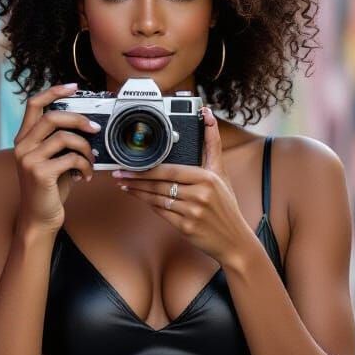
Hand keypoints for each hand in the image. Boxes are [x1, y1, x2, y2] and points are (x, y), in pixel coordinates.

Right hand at [12, 82, 97, 233]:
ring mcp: (29, 159)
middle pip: (52, 117)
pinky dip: (85, 165)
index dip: (54, 91)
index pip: (33, 104)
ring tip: (91, 160)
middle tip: (94, 128)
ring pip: (65, 138)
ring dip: (85, 148)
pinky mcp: (40, 173)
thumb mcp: (54, 160)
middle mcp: (22, 146)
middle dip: (78, 119)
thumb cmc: (50, 189)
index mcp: (24, 139)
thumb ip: (62, 142)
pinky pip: (71, 158)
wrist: (39, 218)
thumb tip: (88, 125)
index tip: (74, 87)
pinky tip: (86, 176)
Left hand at [113, 106, 254, 265]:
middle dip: (136, 180)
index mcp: (207, 178)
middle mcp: (200, 194)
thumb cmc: (226, 205)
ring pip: (157, 199)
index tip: (131, 165)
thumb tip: (206, 114)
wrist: (234, 239)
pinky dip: (150, 205)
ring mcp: (192, 212)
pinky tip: (141, 199)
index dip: (147, 168)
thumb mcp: (221, 173)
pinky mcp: (186, 228)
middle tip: (119, 175)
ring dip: (139, 192)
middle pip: (160, 184)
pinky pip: (162, 213)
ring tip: (125, 186)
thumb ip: (212, 144)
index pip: (170, 170)